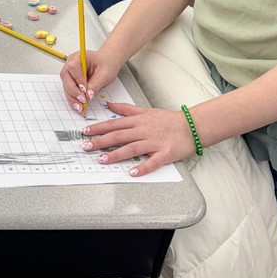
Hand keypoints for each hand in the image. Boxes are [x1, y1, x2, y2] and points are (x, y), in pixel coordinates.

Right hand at [60, 47, 124, 113]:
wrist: (108, 62)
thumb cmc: (107, 63)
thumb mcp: (105, 74)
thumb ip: (95, 84)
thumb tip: (88, 95)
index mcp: (79, 57)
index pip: (73, 67)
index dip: (77, 79)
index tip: (85, 90)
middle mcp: (71, 64)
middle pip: (65, 78)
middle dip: (73, 91)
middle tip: (82, 100)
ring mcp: (70, 72)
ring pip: (66, 86)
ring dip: (72, 97)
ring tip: (80, 107)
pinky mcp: (72, 80)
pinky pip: (70, 90)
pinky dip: (74, 98)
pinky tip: (79, 105)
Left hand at [81, 104, 197, 175]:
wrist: (192, 125)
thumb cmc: (168, 119)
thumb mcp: (145, 110)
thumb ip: (125, 109)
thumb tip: (108, 104)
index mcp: (138, 121)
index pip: (114, 124)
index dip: (98, 128)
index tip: (84, 132)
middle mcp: (143, 130)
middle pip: (119, 136)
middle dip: (101, 141)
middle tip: (86, 147)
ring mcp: (154, 142)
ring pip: (132, 148)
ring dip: (116, 154)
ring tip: (102, 160)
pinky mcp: (165, 153)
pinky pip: (152, 161)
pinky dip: (142, 167)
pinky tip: (132, 172)